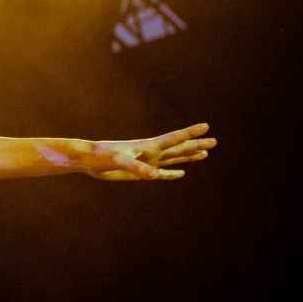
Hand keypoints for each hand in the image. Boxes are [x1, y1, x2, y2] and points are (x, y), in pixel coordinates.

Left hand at [81, 123, 216, 180]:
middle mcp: (150, 152)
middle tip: (215, 141)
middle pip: (179, 148)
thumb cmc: (101, 156)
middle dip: (196, 145)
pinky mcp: (139, 172)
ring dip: (188, 156)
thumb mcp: (119, 161)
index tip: (206, 126)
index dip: (190, 133)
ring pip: (173, 158)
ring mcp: (146, 161)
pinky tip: (180, 173)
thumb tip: (154, 175)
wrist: (87, 160)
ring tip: (205, 153)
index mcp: (148, 146)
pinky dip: (171, 173)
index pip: (174, 138)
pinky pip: (160, 173)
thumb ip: (137, 167)